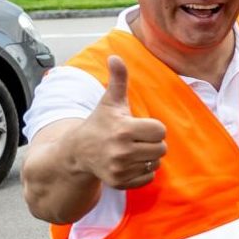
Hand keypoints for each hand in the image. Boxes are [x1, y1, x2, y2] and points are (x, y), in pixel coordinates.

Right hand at [85, 57, 166, 188]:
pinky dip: (142, 171)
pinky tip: (128, 163)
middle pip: (161, 148)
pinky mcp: (119, 182)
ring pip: (155, 163)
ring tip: (131, 150)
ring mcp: (120, 168)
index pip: (160, 130)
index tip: (137, 126)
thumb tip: (115, 56)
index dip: (152, 127)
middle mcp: (121, 151)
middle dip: (152, 142)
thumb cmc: (99, 124)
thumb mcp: (109, 102)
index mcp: (123, 129)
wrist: (77, 152)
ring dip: (148, 157)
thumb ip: (118, 80)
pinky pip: (149, 178)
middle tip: (136, 139)